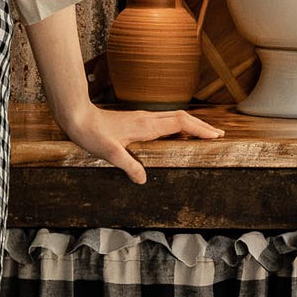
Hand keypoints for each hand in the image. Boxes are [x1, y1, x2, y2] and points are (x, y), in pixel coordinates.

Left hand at [58, 104, 223, 183]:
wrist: (77, 117)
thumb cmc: (92, 134)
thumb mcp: (109, 154)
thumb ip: (127, 165)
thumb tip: (144, 180)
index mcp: (146, 126)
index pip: (180, 124)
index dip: (199, 129)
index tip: (214, 136)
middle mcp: (147, 119)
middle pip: (182, 118)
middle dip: (201, 126)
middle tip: (218, 135)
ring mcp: (142, 118)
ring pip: (174, 117)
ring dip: (191, 124)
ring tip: (204, 134)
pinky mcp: (137, 119)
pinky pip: (165, 120)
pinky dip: (179, 125)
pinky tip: (177, 134)